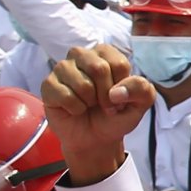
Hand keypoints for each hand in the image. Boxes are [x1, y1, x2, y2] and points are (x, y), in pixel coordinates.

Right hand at [40, 43, 152, 182]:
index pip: (119, 64)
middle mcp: (82, 55)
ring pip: (82, 84)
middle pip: (99, 68)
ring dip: (90, 102)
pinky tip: (74, 109)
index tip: (119, 99)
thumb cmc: (116, 115)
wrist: (95, 138)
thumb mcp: (140, 103)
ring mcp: (62, 68)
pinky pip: (65, 96)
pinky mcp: (48, 84)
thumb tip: (117, 92)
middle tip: (105, 106)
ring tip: (89, 105)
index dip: (122, 88)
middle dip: (106, 95)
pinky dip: (75, 108)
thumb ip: (141, 89)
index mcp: (105, 53)